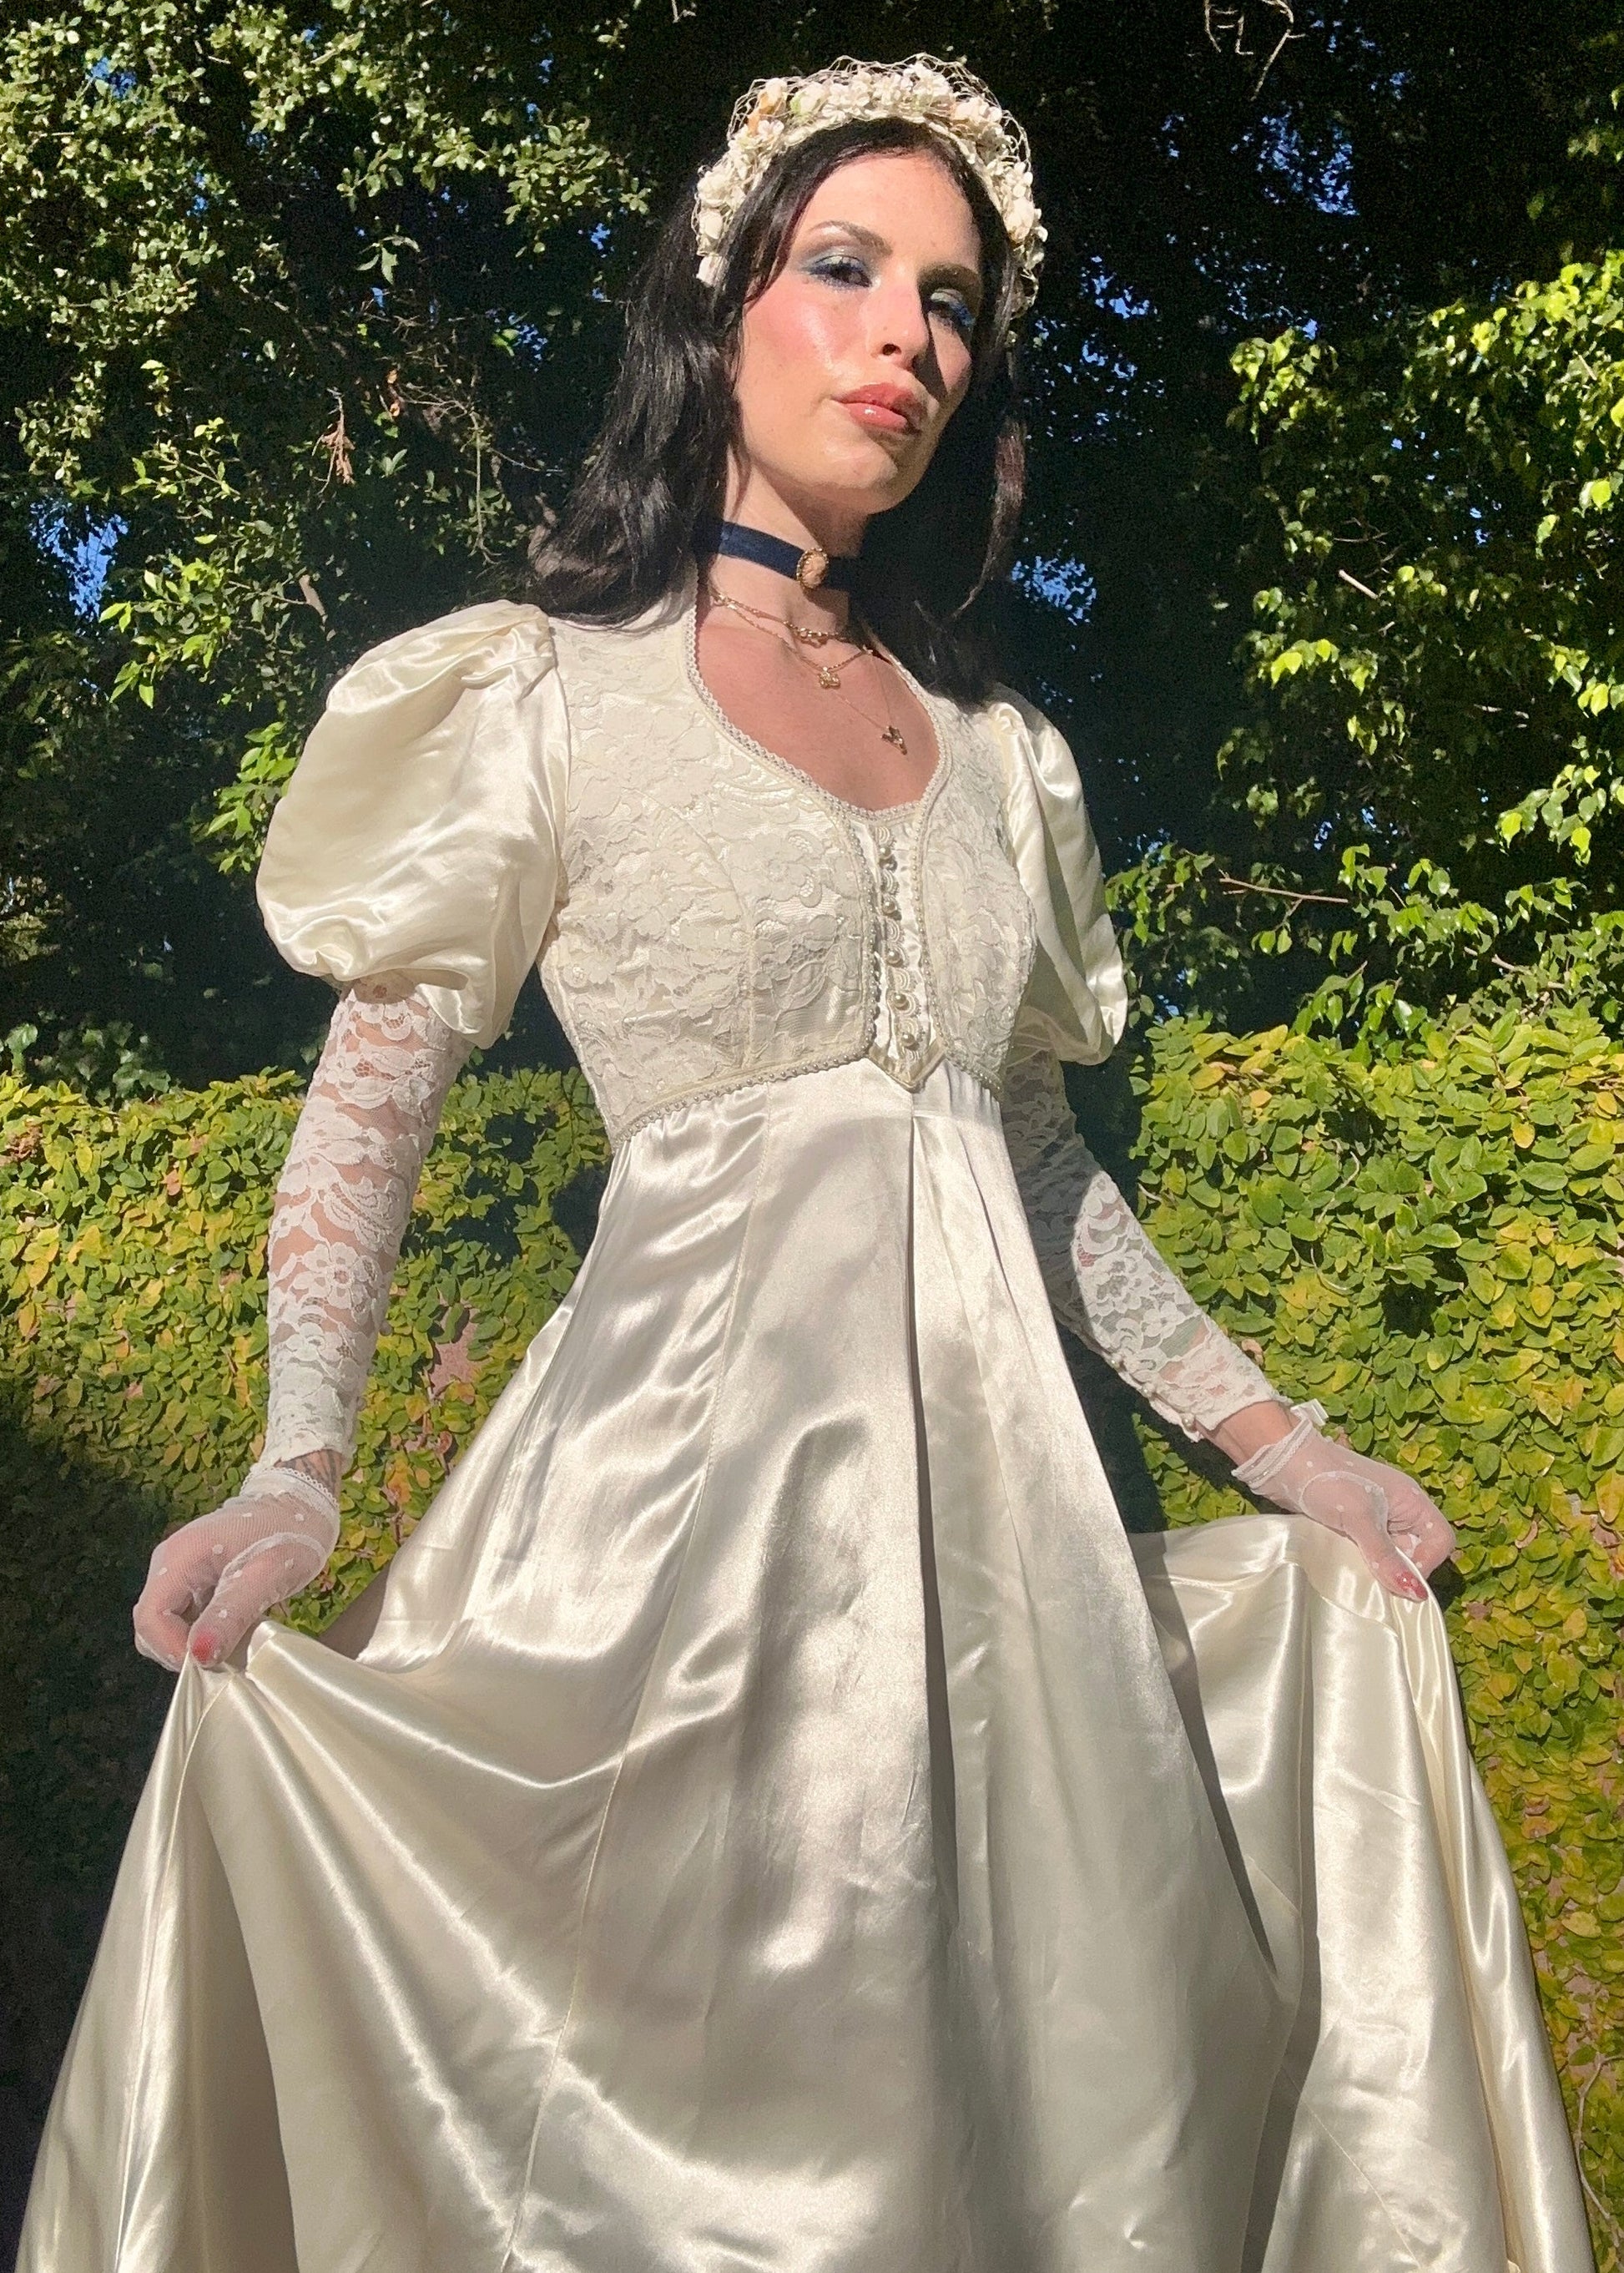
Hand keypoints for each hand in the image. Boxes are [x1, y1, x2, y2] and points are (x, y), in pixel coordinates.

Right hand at [132, 1473, 338, 1670]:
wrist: (301, 1503)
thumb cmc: (288, 1533)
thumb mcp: (266, 1576)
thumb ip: (230, 1614)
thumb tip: (198, 1656)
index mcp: (179, 1558)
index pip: (150, 1618)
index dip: (171, 1649)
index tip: (209, 1664)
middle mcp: (169, 1564)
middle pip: (152, 1625)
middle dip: (181, 1650)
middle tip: (224, 1658)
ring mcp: (179, 1572)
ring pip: (167, 1625)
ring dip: (193, 1644)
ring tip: (233, 1645)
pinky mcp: (193, 1580)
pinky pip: (184, 1617)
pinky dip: (203, 1634)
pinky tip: (233, 1633)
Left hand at [1230, 1402, 1455, 1601]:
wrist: (1282, 1461)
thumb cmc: (1326, 1480)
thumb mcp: (1359, 1519)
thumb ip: (1386, 1556)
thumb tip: (1415, 1594)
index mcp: (1411, 1501)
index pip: (1439, 1541)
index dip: (1425, 1564)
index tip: (1398, 1579)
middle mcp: (1399, 1509)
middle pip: (1417, 1550)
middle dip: (1400, 1569)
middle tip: (1375, 1579)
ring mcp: (1375, 1517)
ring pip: (1391, 1554)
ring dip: (1378, 1568)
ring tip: (1358, 1573)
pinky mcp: (1353, 1525)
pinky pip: (1369, 1551)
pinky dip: (1361, 1561)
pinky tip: (1346, 1565)